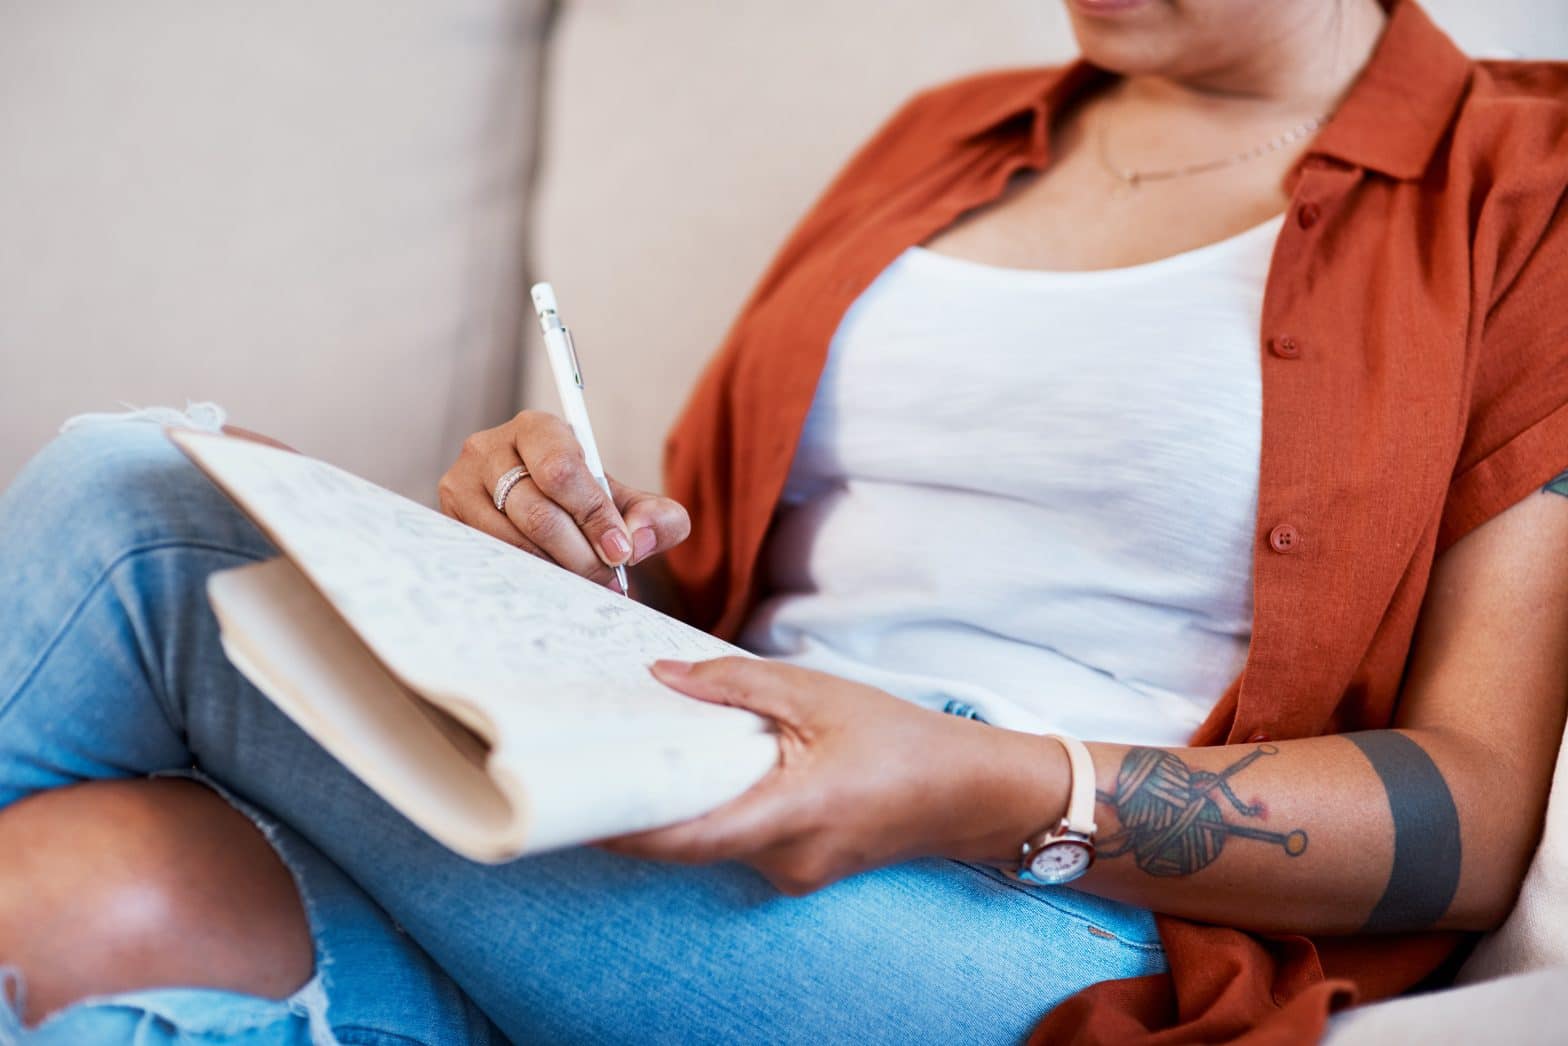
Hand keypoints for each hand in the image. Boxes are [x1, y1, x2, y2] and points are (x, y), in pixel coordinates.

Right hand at [437, 411, 690, 588]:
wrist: (539, 515)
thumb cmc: (584, 505)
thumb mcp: (627, 504)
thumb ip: (655, 516)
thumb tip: (638, 539)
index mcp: (537, 429)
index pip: (562, 470)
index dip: (594, 514)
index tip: (620, 551)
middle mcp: (489, 447)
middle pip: (538, 513)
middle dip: (580, 553)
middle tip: (606, 576)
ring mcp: (460, 484)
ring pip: (511, 541)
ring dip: (556, 570)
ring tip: (584, 581)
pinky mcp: (447, 520)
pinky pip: (488, 557)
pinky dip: (527, 575)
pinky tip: (551, 581)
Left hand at [601, 658, 1068, 894]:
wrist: (973, 793)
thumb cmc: (904, 741)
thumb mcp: (818, 693)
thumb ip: (735, 684)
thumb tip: (660, 675)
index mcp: (790, 813)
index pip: (683, 836)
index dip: (622, 826)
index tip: (571, 804)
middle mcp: (784, 859)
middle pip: (690, 838)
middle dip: (646, 801)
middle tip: (599, 757)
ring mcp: (793, 874)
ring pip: (716, 839)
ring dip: (688, 800)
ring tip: (658, 748)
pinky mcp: (801, 870)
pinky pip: (743, 840)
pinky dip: (722, 806)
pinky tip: (721, 766)